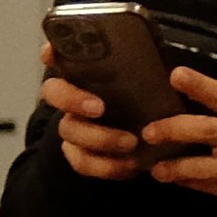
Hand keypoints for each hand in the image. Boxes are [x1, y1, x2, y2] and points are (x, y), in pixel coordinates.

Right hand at [41, 62, 151, 182]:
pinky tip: (130, 164)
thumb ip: (151, 62)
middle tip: (99, 107)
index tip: (52, 52)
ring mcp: (76, 124)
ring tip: (130, 142)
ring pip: (69, 130)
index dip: (52, 51)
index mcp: (90, 71)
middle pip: (53, 93)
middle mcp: (74, 95)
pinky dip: (105, 165)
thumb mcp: (158, 76)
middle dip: (72, 99)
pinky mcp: (84, 153)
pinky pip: (82, 161)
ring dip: (98, 138)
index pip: (59, 54)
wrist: (164, 135)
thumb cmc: (156, 95)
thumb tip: (161, 53)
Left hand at [142, 67, 216, 216]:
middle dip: (172, 129)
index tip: (176, 75)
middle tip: (149, 132)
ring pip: (202, 165)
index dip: (200, 85)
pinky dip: (191, 183)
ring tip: (156, 169)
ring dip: (174, 167)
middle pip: (205, 129)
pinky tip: (178, 180)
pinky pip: (210, 187)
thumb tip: (192, 109)